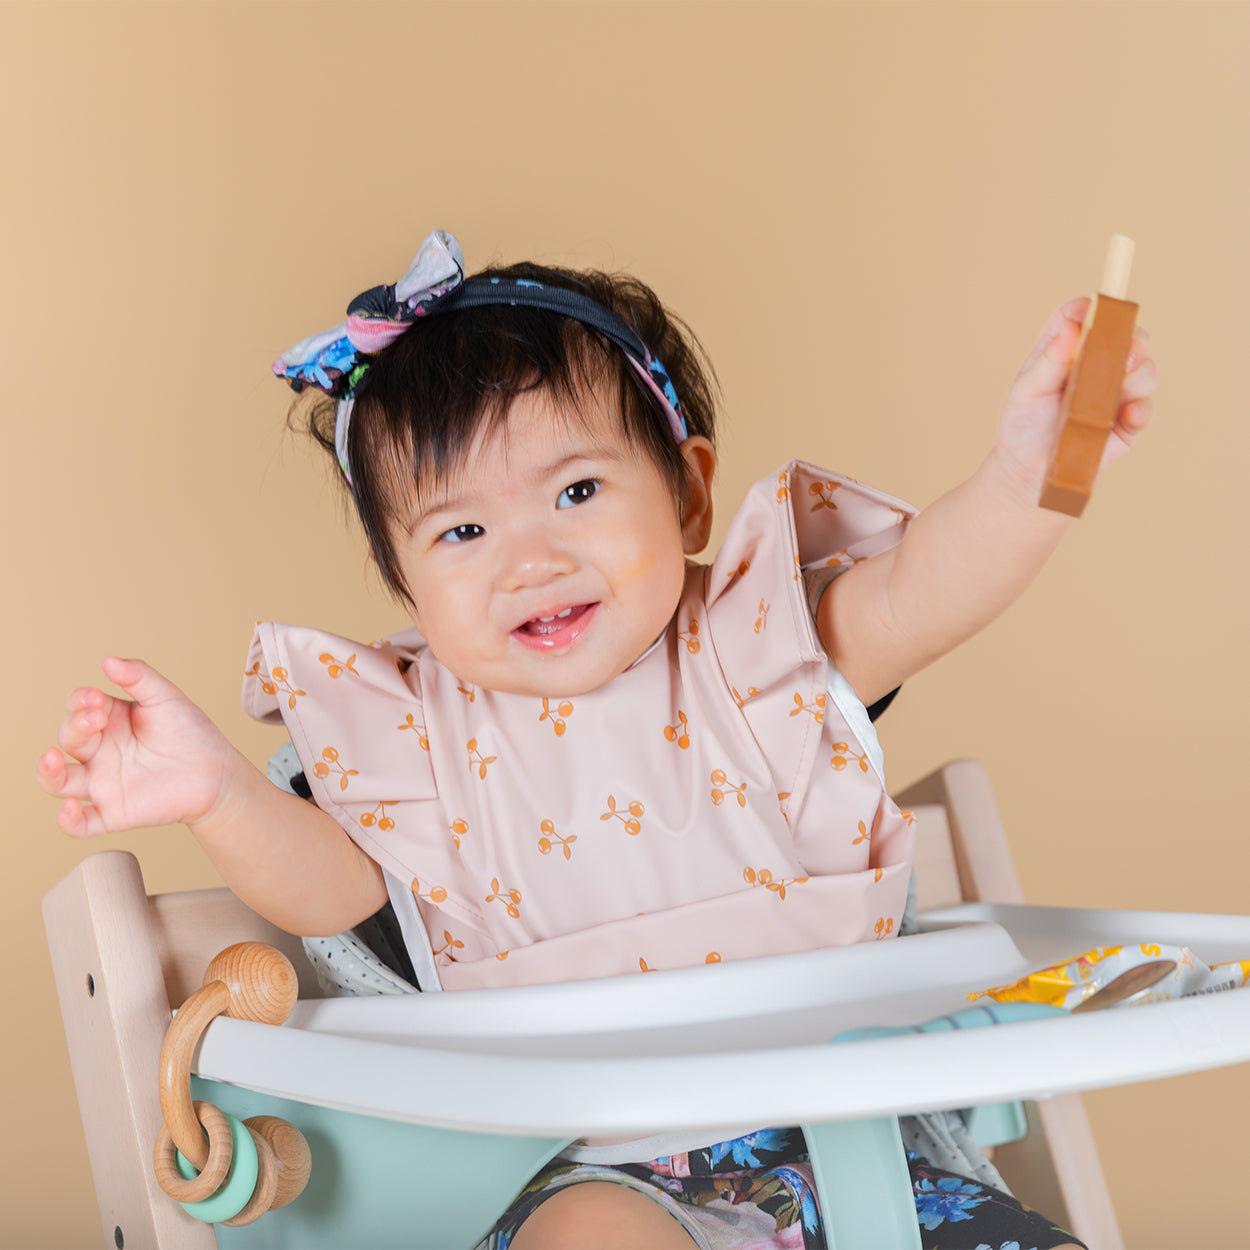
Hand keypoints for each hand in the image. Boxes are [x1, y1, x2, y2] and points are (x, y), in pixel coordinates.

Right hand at [36, 657, 238, 837]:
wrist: (218, 773)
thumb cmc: (190, 733)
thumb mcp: (166, 698)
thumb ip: (139, 677)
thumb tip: (108, 660)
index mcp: (108, 721)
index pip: (77, 708)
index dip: (79, 702)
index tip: (96, 698)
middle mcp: (99, 752)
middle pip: (68, 738)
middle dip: (75, 726)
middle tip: (96, 717)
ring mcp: (103, 783)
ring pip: (58, 781)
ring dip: (48, 771)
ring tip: (52, 758)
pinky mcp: (114, 812)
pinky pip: (80, 823)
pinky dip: (68, 820)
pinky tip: (71, 808)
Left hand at [991, 298, 1156, 502]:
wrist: (1028, 472)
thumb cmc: (1022, 425)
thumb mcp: (1026, 390)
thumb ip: (1050, 360)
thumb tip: (1073, 327)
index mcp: (1066, 349)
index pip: (1085, 316)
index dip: (1095, 308)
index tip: (1097, 313)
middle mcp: (1096, 364)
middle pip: (1127, 336)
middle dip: (1133, 339)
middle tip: (1126, 353)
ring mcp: (1115, 391)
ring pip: (1144, 370)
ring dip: (1137, 376)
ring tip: (1117, 391)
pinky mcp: (1127, 420)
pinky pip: (1146, 407)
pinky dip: (1140, 409)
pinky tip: (1126, 416)